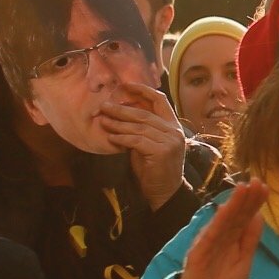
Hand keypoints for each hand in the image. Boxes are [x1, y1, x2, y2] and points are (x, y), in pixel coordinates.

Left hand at [98, 81, 190, 207]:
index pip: (160, 100)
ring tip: (103, 120)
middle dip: (122, 109)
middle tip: (104, 106)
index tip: (125, 86)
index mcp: (173, 126)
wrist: (164, 192)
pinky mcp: (162, 152)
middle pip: (145, 114)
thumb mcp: (148, 144)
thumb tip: (120, 113)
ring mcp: (170, 141)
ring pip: (139, 127)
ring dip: (118, 123)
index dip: (143, 91)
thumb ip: (140, 130)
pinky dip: (122, 138)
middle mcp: (174, 131)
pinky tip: (111, 137)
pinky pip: (137, 140)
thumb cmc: (154, 169)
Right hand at [175, 181, 267, 278]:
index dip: (253, 203)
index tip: (265, 187)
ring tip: (244, 188)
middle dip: (247, 199)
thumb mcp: (243, 261)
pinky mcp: (199, 252)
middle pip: (236, 215)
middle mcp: (221, 236)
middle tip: (258, 181)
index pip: (245, 217)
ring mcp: (209, 242)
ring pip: (224, 220)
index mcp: (232, 238)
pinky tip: (225, 209)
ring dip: (234, 204)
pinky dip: (218, 222)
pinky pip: (210, 235)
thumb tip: (259, 216)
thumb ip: (250, 239)